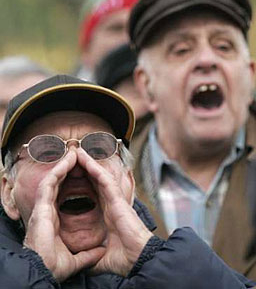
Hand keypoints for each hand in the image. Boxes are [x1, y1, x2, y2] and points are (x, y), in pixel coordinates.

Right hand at [23, 149, 104, 281]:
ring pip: (53, 179)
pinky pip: (50, 182)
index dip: (73, 182)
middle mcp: (48, 211)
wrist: (43, 273)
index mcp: (54, 220)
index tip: (83, 172)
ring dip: (63, 164)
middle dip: (68, 169)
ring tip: (74, 153)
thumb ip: (88, 254)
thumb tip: (100, 252)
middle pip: (59, 184)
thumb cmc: (52, 267)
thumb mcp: (75, 259)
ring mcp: (44, 208)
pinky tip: (69, 160)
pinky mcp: (41, 207)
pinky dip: (59, 169)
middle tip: (77, 157)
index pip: (64, 195)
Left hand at [76, 148, 152, 275]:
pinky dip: (95, 168)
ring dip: (89, 163)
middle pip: (96, 181)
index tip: (74, 175)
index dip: (85, 182)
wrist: (139, 259)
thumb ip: (92, 255)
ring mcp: (115, 200)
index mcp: (108, 214)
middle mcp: (111, 204)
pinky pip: (104, 179)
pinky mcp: (118, 198)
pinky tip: (85, 158)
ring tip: (78, 152)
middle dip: (85, 169)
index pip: (94, 193)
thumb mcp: (102, 257)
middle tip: (74, 158)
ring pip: (100, 176)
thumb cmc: (126, 257)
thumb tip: (83, 261)